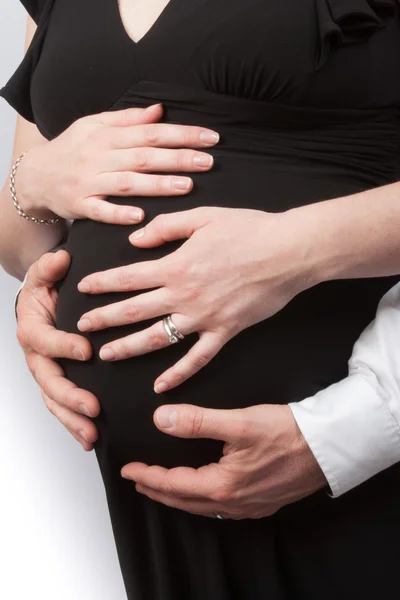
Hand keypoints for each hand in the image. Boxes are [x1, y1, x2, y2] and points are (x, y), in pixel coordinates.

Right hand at [15, 104, 217, 223]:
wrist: (34, 175)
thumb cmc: (71, 148)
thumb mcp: (94, 125)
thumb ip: (128, 119)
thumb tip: (160, 110)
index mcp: (107, 135)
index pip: (151, 132)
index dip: (183, 134)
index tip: (211, 138)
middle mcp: (99, 157)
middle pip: (144, 156)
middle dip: (178, 158)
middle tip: (209, 162)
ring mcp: (89, 182)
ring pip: (128, 183)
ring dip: (158, 185)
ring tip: (187, 186)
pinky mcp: (80, 205)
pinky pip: (101, 211)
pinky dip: (119, 213)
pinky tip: (140, 216)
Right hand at [16, 250, 99, 449]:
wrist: (45, 301)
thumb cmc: (47, 289)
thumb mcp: (45, 273)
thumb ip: (50, 267)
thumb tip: (61, 259)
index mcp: (31, 329)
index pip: (44, 340)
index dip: (63, 346)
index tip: (87, 351)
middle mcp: (35, 355)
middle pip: (48, 381)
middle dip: (70, 396)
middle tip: (93, 407)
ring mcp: (45, 372)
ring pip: (54, 401)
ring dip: (72, 419)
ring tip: (92, 434)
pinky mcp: (56, 383)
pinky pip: (62, 407)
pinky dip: (74, 424)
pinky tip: (90, 439)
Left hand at [76, 206, 311, 390]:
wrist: (288, 251)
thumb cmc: (248, 229)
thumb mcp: (202, 217)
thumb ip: (165, 228)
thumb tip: (135, 241)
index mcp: (176, 266)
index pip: (128, 277)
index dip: (102, 283)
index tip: (83, 289)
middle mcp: (184, 295)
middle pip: (135, 311)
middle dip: (104, 320)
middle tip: (81, 328)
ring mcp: (204, 318)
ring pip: (158, 338)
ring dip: (129, 347)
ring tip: (107, 355)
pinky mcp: (225, 332)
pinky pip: (198, 359)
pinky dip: (179, 375)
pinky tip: (161, 387)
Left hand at [120, 403, 326, 518]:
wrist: (329, 445)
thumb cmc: (288, 432)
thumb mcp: (239, 421)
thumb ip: (197, 421)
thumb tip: (161, 420)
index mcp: (223, 485)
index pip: (173, 484)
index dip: (147, 476)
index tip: (127, 469)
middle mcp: (234, 502)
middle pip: (184, 501)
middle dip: (157, 490)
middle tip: (138, 480)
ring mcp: (250, 506)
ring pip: (203, 507)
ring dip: (178, 496)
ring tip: (163, 487)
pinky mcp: (263, 502)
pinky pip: (222, 508)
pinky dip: (202, 500)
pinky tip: (203, 493)